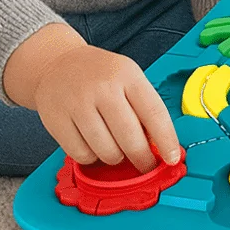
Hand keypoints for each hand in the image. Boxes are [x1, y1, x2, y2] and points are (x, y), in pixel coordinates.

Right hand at [32, 45, 180, 173]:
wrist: (57, 64)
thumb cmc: (99, 74)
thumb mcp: (127, 76)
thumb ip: (143, 105)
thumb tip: (159, 144)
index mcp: (127, 74)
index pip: (154, 112)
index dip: (166, 140)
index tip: (173, 158)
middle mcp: (104, 88)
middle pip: (131, 139)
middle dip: (142, 159)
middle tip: (145, 164)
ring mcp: (79, 105)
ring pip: (107, 152)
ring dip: (116, 158)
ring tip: (115, 146)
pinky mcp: (58, 122)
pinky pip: (83, 156)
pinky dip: (91, 157)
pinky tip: (93, 144)